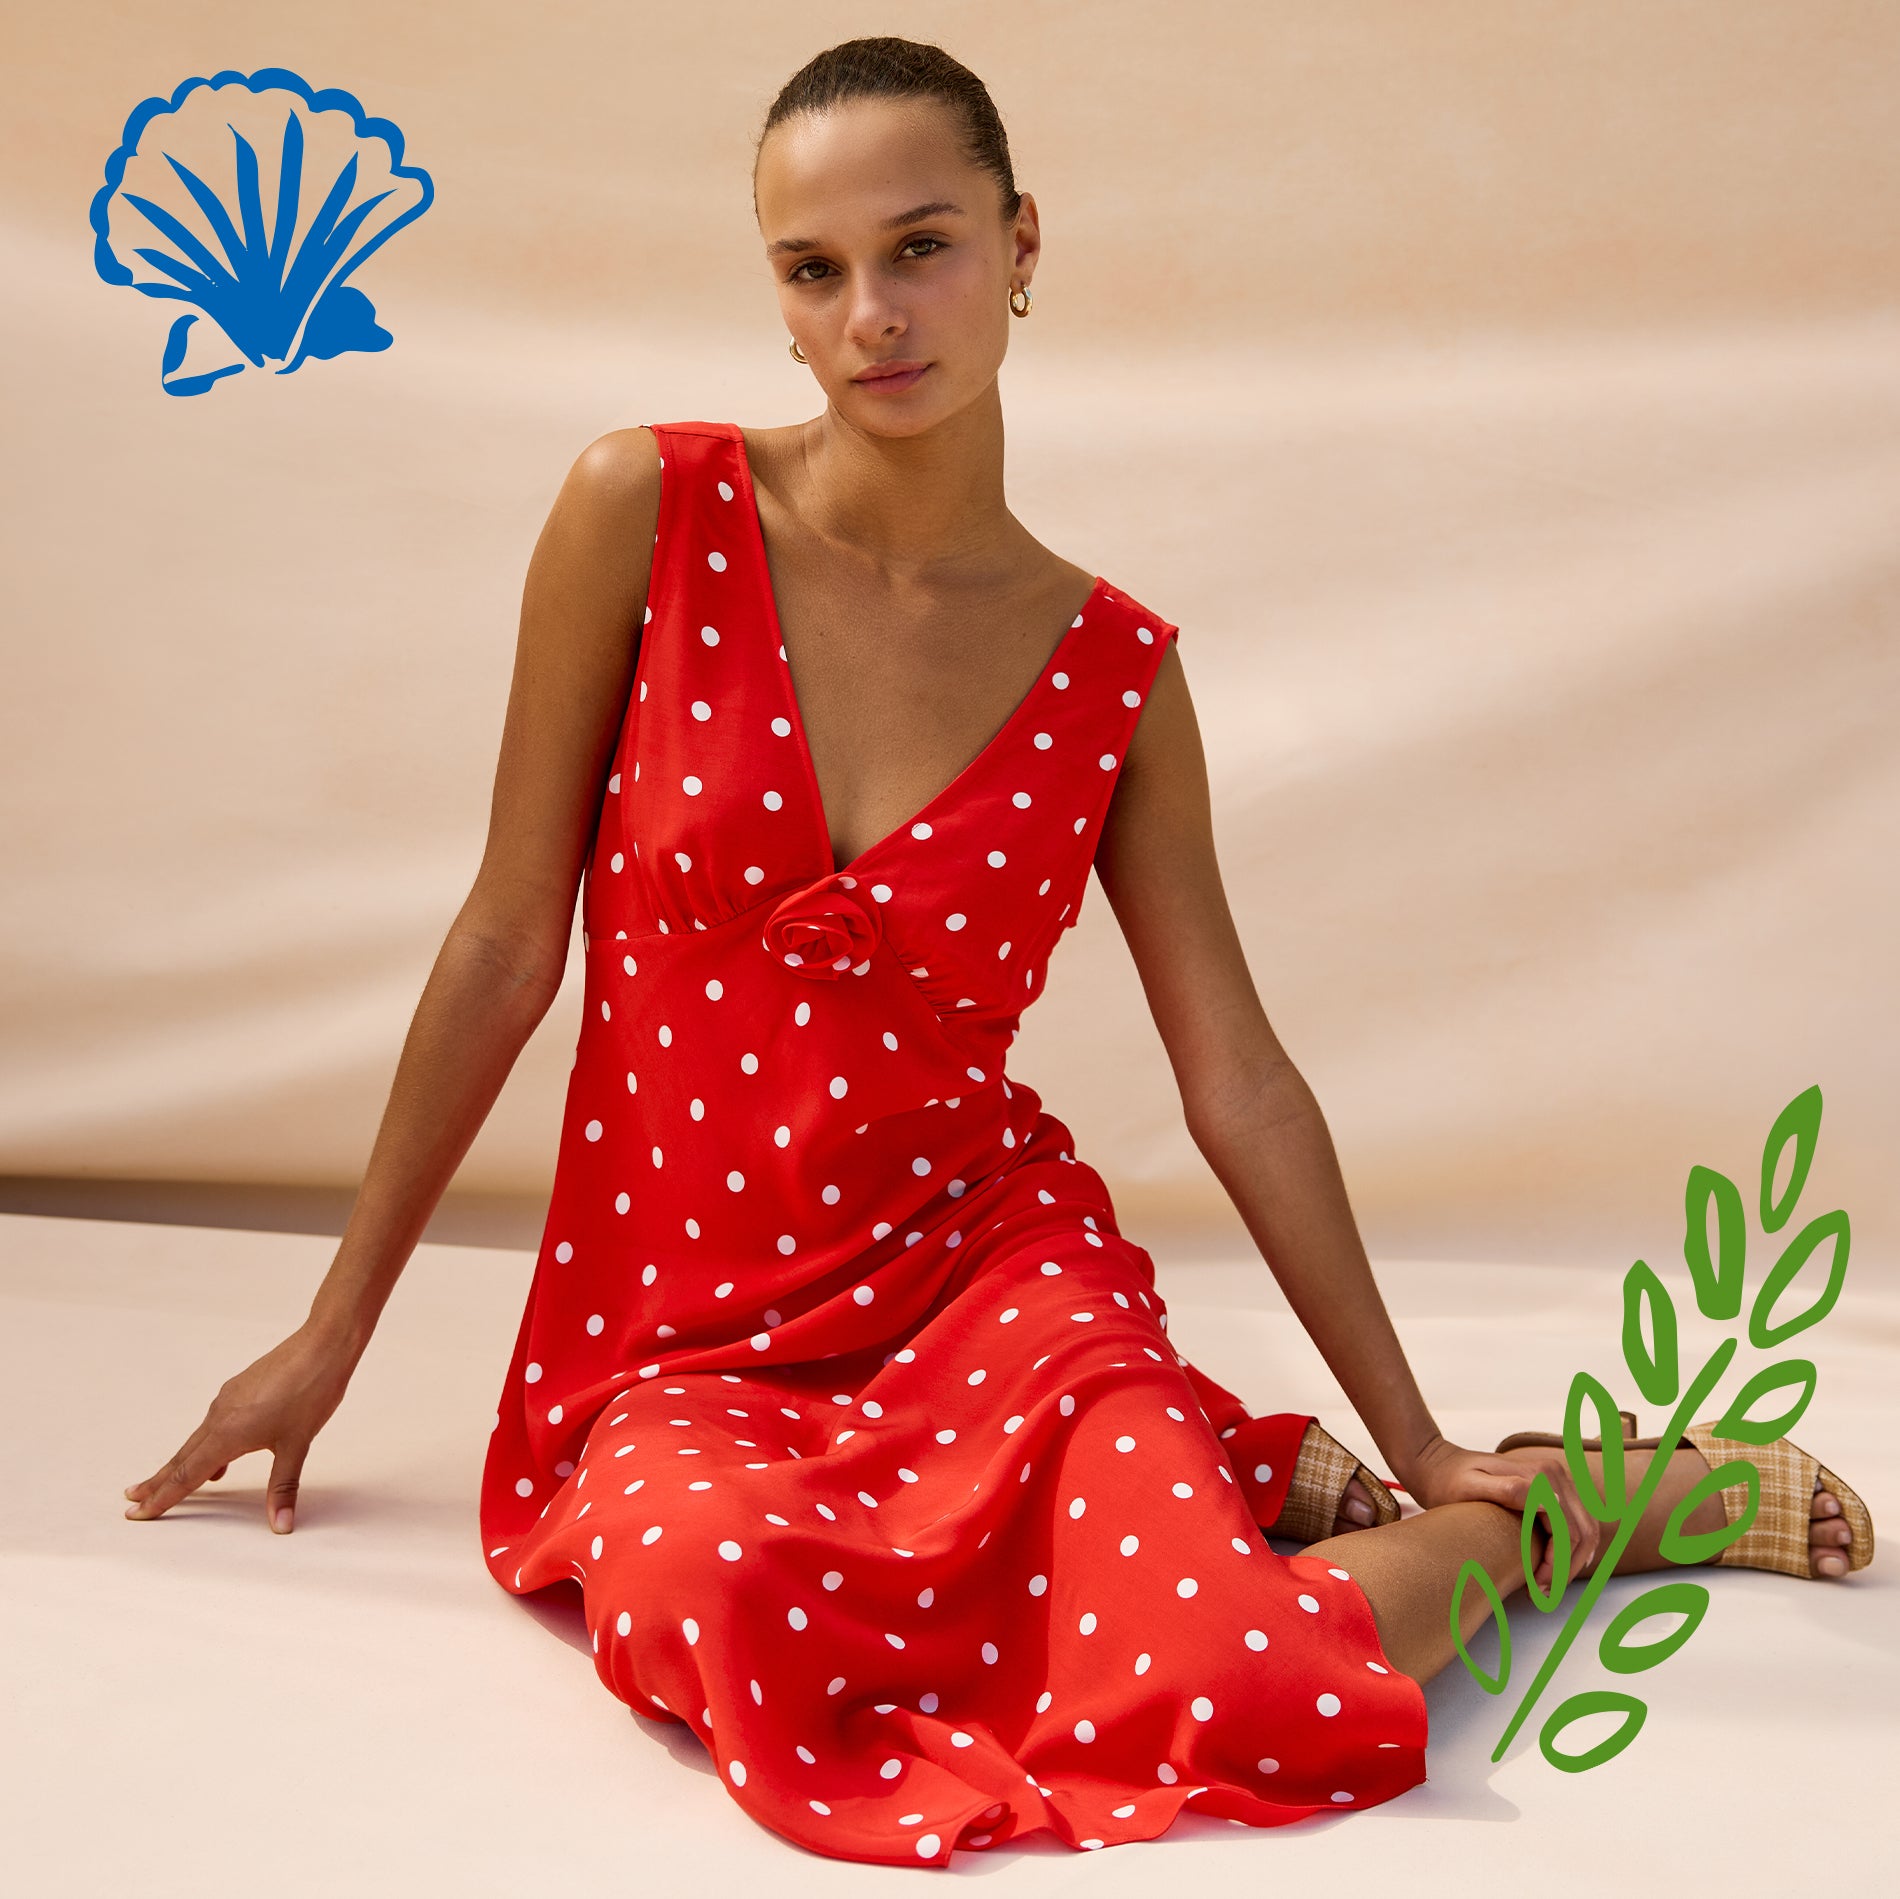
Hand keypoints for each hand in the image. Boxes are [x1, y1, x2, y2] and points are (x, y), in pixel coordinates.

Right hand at [122, 1322, 359, 1533]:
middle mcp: (219, 1416)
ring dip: (180, 1461)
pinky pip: (213, 1423)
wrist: (322, 1346)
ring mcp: (228, 1400)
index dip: (163, 1498)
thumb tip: (281, 1525)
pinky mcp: (239, 1389)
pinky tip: (218, 1457)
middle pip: (182, 1456)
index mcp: (227, 1434)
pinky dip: (205, 1444)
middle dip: (158, 1481)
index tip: (137, 1512)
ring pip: (197, 1439)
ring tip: (165, 1480)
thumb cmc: (311, 1392)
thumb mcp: (297, 1446)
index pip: (187, 1475)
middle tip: (132, 1499)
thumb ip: (283, 1488)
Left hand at [1403, 1435, 1603, 1591]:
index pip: (1568, 1532)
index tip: (1537, 1589)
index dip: (1557, 1566)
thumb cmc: (1448, 1480)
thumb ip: (1507, 1491)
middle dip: (1567, 1568)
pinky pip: (1575, 1521)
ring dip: (1572, 1561)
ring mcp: (1556, 1479)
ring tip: (1546, 1585)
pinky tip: (1553, 1566)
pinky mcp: (1551, 1487)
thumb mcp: (1469, 1487)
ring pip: (1585, 1529)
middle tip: (1542, 1594)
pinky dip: (1571, 1548)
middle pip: (1583, 1532)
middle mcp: (1554, 1474)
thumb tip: (1546, 1502)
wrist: (1437, 1464)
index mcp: (1540, 1476)